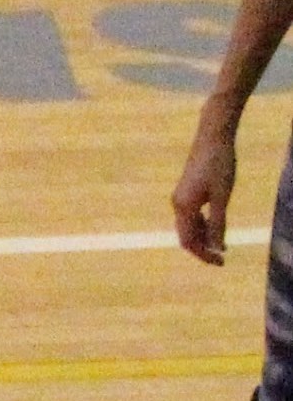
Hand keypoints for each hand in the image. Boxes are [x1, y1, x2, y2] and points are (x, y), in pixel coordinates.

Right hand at [179, 109, 241, 264]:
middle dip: (203, 249)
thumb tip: (217, 247)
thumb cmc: (219, 166)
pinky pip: (191, 216)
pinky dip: (202, 226)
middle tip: (222, 259)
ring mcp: (180, 197)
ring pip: (189, 226)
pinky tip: (215, 226)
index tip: (220, 263)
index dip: (203, 255)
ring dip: (203, 238)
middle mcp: (177, 204)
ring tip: (221, 245)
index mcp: (184, 207)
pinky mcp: (186, 191)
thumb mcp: (222, 197)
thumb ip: (218, 223)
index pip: (189, 241)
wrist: (212, 138)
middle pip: (186, 236)